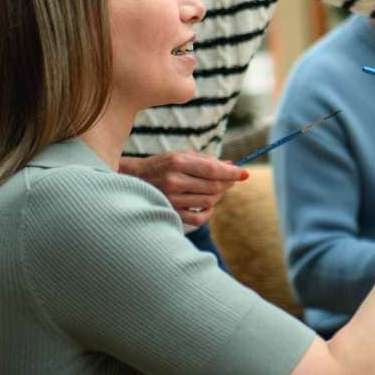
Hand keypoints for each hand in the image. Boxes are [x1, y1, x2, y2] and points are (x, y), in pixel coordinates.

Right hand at [118, 152, 247, 226]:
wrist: (130, 181)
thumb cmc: (160, 166)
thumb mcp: (180, 156)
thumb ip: (206, 161)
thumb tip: (232, 166)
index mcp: (177, 163)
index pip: (213, 170)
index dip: (232, 173)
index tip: (244, 173)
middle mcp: (173, 181)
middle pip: (214, 187)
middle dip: (228, 183)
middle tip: (231, 180)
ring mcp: (171, 200)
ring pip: (209, 202)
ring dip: (217, 196)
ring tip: (212, 189)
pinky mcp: (171, 214)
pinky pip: (199, 218)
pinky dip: (208, 212)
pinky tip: (205, 204)